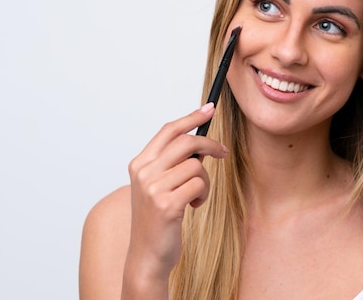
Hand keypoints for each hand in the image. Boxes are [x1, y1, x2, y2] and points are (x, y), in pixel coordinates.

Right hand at [123, 103, 227, 290]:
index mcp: (140, 164)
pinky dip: (203, 195)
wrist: (147, 254)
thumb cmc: (158, 218)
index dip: (191, 117)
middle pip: (186, 142)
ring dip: (204, 180)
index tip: (210, 108)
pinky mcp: (167, 204)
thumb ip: (172, 163)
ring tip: (195, 196)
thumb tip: (202, 143)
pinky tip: (193, 206)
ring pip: (197, 166)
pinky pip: (199, 185)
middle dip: (210, 145)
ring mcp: (153, 188)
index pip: (168, 130)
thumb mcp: (157, 185)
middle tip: (223, 153)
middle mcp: (144, 172)